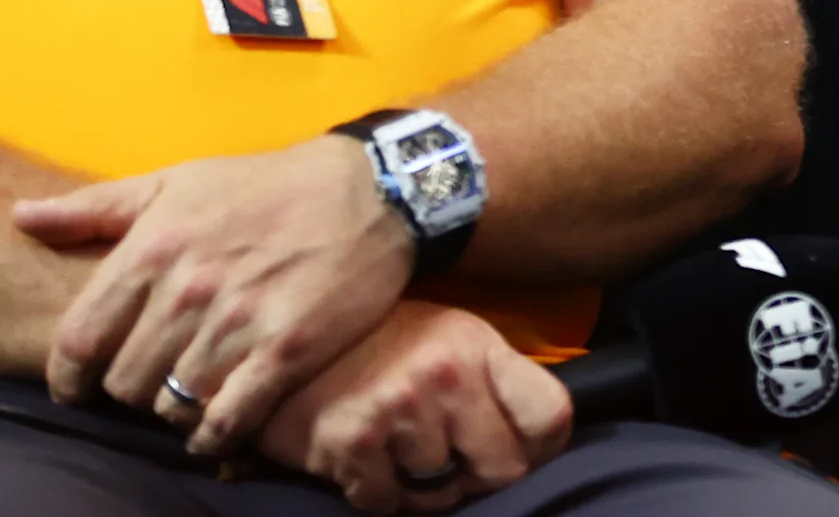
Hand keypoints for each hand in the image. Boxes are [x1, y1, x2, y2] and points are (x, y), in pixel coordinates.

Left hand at [15, 133, 413, 452]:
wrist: (373, 189)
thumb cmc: (266, 186)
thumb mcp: (177, 182)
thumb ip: (96, 208)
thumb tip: (20, 217)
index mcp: (154, 248)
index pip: (80, 340)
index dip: (69, 376)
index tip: (78, 386)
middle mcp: (189, 289)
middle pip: (124, 381)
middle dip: (130, 388)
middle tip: (152, 379)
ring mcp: (240, 323)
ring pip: (173, 404)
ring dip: (177, 408)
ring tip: (191, 393)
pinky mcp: (288, 349)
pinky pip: (229, 417)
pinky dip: (215, 434)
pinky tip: (218, 426)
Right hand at [260, 300, 573, 512]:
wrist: (287, 338)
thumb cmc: (379, 342)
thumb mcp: (449, 337)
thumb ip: (493, 380)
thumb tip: (537, 439)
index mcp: (478, 347)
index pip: (551, 414)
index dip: (543, 445)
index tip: (520, 447)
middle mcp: (446, 375)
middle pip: (505, 468)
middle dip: (479, 475)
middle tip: (449, 460)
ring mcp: (399, 410)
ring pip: (442, 493)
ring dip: (422, 485)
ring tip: (398, 450)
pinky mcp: (352, 443)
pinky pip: (388, 503)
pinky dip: (377, 492)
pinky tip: (364, 458)